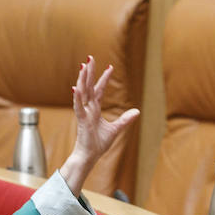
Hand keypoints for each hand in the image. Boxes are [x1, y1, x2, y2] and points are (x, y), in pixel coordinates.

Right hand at [59, 55, 139, 195]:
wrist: (89, 156)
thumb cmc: (98, 144)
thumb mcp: (115, 129)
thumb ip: (125, 120)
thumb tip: (137, 111)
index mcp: (95, 110)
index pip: (99, 90)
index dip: (103, 78)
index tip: (109, 67)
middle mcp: (88, 109)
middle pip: (89, 86)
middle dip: (90, 72)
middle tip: (90, 58)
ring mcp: (84, 113)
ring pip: (82, 93)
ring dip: (82, 79)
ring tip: (83, 66)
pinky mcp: (81, 121)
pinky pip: (78, 107)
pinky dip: (77, 98)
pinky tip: (76, 87)